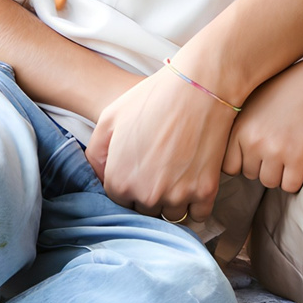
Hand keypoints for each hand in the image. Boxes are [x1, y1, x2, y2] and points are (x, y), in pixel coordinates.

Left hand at [89, 65, 235, 222]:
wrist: (199, 87)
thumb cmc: (153, 98)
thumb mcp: (110, 118)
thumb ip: (96, 154)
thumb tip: (101, 178)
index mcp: (120, 181)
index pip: (121, 202)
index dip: (130, 185)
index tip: (141, 170)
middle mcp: (147, 195)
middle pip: (146, 210)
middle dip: (151, 194)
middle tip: (160, 169)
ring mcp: (178, 195)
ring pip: (171, 214)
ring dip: (173, 200)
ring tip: (178, 174)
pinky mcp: (205, 192)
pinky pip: (198, 215)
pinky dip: (197, 203)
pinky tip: (194, 182)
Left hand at [222, 58, 302, 194]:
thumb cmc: (284, 95)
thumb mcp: (251, 105)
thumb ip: (236, 129)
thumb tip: (220, 155)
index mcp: (238, 128)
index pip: (229, 166)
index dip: (243, 162)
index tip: (254, 152)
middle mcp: (253, 141)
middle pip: (250, 175)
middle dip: (263, 165)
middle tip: (278, 143)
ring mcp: (275, 150)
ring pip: (270, 182)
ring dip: (281, 172)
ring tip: (290, 148)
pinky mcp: (297, 158)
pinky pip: (291, 186)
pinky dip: (297, 177)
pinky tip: (301, 157)